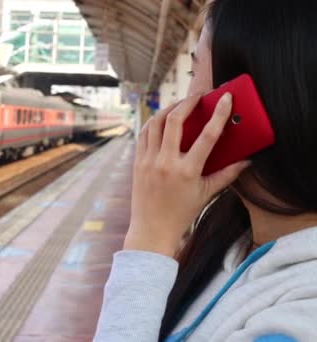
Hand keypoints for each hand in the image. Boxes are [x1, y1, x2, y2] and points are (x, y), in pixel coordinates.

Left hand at [124, 93, 250, 256]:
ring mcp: (148, 161)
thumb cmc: (182, 213)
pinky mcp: (137, 162)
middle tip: (198, 96)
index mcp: (187, 170)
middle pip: (174, 121)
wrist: (152, 228)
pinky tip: (162, 118)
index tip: (225, 98)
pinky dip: (153, 122)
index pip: (207, 135)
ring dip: (168, 109)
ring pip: (155, 123)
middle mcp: (166, 162)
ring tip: (180, 104)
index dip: (218, 114)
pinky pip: (143, 134)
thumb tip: (247, 160)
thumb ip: (227, 174)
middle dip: (187, 102)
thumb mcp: (207, 193)